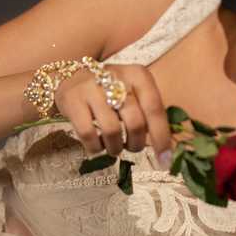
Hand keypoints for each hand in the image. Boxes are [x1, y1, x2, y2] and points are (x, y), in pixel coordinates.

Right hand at [54, 63, 172, 160]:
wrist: (70, 77)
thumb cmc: (110, 91)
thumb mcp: (134, 93)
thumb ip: (150, 114)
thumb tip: (165, 148)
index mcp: (138, 75)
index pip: (155, 109)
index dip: (162, 137)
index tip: (165, 160)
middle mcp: (116, 78)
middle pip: (135, 122)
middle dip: (137, 144)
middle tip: (133, 148)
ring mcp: (92, 88)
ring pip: (112, 130)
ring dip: (116, 147)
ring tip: (114, 147)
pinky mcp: (72, 101)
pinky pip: (88, 134)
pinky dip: (95, 147)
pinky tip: (97, 145)